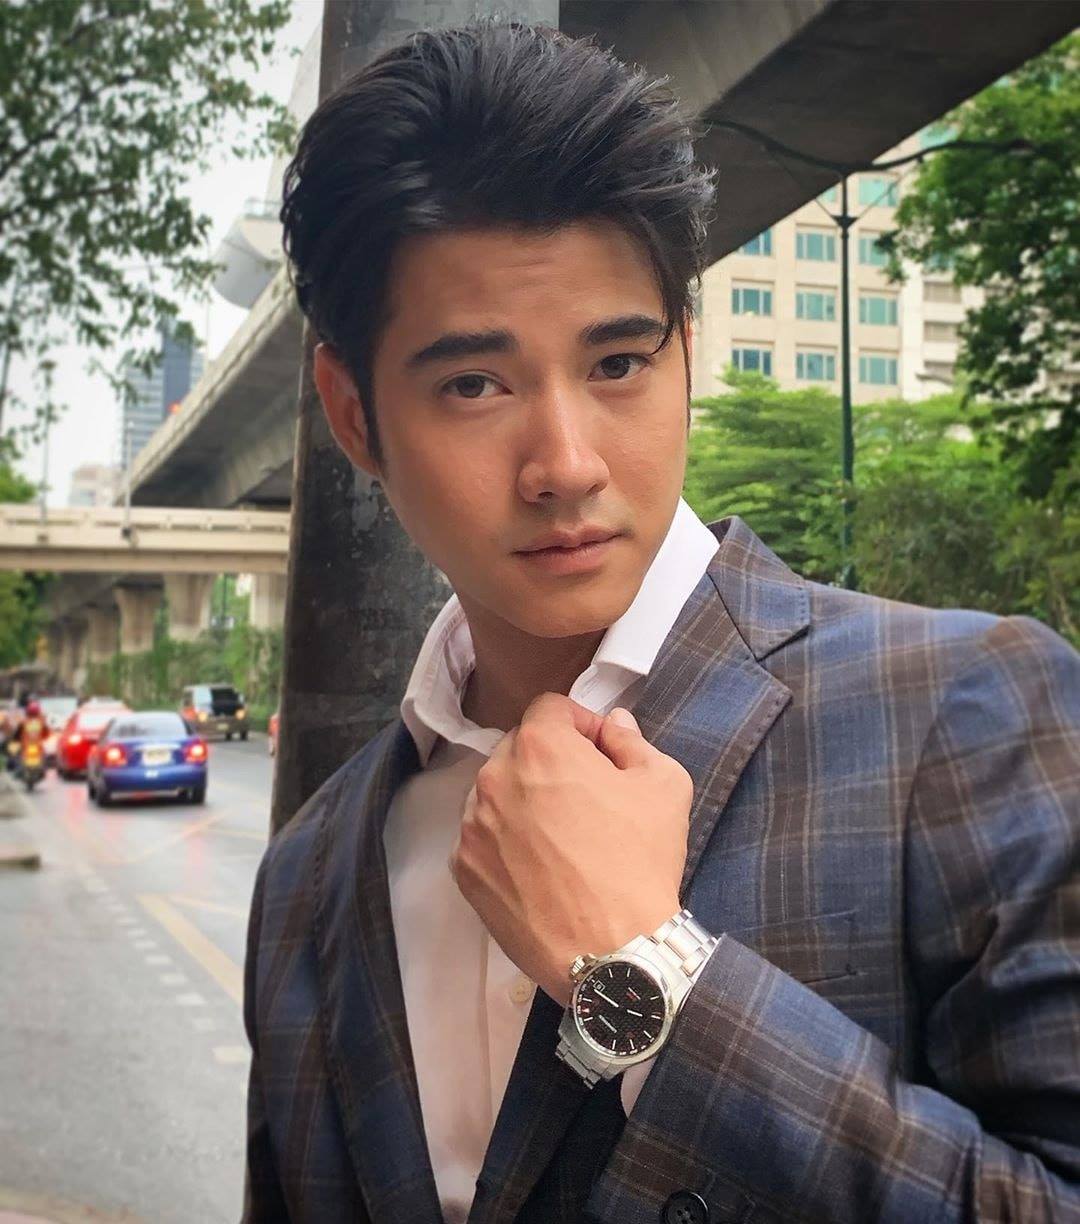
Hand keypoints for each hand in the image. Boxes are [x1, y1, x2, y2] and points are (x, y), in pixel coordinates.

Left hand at [448, 692, 692, 1005]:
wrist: (612, 954)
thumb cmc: (641, 863)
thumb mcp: (664, 785)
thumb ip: (632, 741)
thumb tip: (612, 722)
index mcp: (540, 746)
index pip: (551, 708)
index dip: (581, 724)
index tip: (602, 755)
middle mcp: (494, 778)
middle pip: (519, 747)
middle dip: (550, 761)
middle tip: (586, 797)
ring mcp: (471, 827)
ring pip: (496, 792)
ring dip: (524, 799)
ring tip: (561, 838)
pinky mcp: (463, 870)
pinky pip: (482, 836)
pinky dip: (505, 840)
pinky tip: (539, 867)